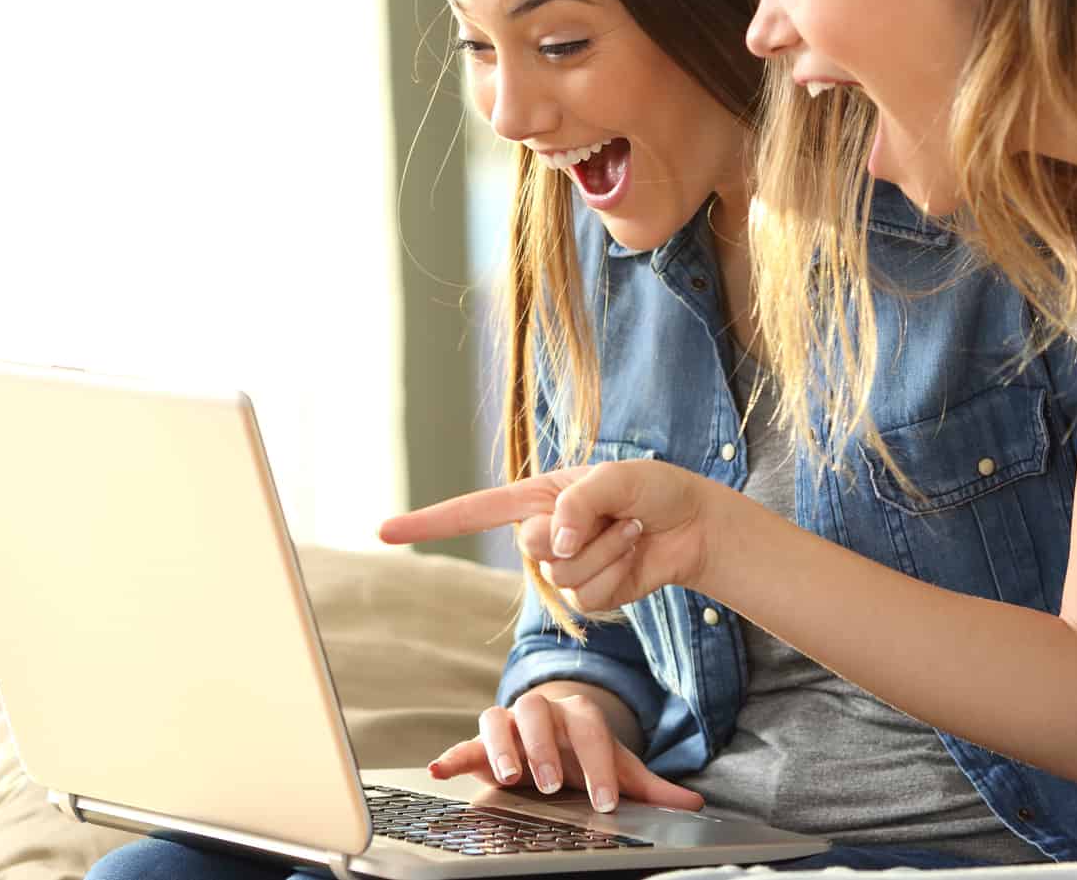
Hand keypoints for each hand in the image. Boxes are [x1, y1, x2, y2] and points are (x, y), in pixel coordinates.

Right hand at [379, 458, 732, 609]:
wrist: (692, 527)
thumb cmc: (654, 490)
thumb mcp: (618, 480)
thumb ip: (580, 504)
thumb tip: (555, 542)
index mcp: (537, 497)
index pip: (472, 511)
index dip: (427, 522)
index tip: (384, 531)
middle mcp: (544, 532)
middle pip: (531, 549)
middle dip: (578, 533)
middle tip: (616, 515)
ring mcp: (565, 566)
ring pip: (564, 577)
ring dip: (608, 554)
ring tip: (631, 532)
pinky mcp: (590, 592)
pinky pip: (589, 597)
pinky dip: (619, 575)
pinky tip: (635, 557)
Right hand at [428, 684, 703, 813]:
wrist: (552, 738)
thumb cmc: (585, 755)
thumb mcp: (618, 770)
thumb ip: (652, 787)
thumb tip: (695, 801)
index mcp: (578, 714)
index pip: (591, 729)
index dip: (599, 764)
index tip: (606, 802)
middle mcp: (542, 711)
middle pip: (539, 714)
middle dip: (545, 748)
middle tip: (553, 784)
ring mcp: (509, 722)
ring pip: (498, 717)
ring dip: (502, 745)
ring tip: (510, 776)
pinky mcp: (481, 742)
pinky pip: (464, 742)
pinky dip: (453, 754)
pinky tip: (441, 769)